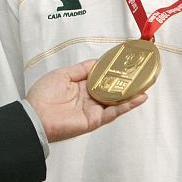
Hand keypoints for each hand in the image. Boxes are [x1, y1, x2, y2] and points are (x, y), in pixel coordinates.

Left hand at [26, 60, 146, 141]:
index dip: (112, 70)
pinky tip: (139, 97)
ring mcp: (93, 109)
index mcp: (80, 86)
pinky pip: (114, 112)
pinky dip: (127, 105)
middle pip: (111, 88)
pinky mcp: (95, 120)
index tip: (126, 61)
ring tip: (146, 84)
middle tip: (141, 72)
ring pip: (116, 100)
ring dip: (131, 93)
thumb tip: (98, 62)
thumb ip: (82, 69)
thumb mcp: (63, 74)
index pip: (100, 76)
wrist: (36, 116)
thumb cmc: (44, 94)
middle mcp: (88, 97)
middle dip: (125, 81)